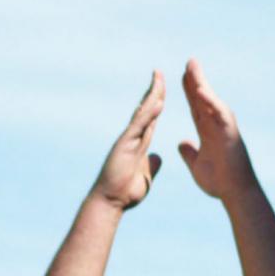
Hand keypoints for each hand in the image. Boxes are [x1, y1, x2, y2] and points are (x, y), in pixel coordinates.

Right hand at [92, 72, 165, 210]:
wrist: (110, 202)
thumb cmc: (124, 192)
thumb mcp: (145, 176)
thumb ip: (151, 165)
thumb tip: (158, 158)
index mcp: (139, 144)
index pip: (151, 118)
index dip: (157, 103)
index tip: (164, 88)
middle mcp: (133, 138)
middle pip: (146, 110)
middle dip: (154, 91)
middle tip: (160, 73)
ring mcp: (128, 139)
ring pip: (142, 113)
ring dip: (152, 95)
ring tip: (159, 78)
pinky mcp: (124, 144)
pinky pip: (139, 125)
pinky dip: (149, 113)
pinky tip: (157, 101)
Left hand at [174, 59, 255, 201]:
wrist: (234, 192)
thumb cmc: (219, 180)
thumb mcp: (197, 163)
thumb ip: (190, 152)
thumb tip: (182, 143)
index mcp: (207, 131)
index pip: (196, 106)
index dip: (189, 92)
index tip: (180, 77)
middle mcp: (215, 125)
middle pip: (203, 98)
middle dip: (196, 80)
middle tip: (189, 61)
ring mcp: (223, 127)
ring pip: (211, 100)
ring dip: (202, 83)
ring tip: (192, 66)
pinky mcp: (229, 132)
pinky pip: (218, 113)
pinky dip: (209, 101)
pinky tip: (200, 89)